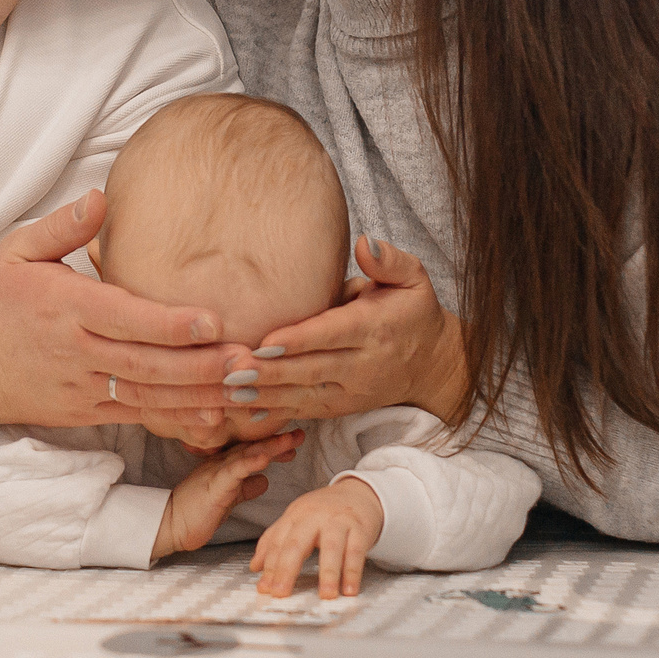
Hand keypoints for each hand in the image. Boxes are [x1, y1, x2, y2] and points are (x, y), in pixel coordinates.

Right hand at [0, 190, 241, 429]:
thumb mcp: (15, 252)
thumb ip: (60, 227)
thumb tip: (99, 197)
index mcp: (65, 308)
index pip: (124, 317)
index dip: (169, 323)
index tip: (212, 320)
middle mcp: (77, 352)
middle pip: (146, 363)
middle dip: (200, 366)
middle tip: (248, 360)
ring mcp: (83, 386)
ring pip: (148, 397)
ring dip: (199, 396)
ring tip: (244, 390)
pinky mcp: (87, 410)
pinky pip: (137, 418)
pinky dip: (176, 420)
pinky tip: (213, 419)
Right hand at [154, 432, 302, 561]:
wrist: (170, 524)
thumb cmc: (197, 512)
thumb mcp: (228, 498)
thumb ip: (245, 487)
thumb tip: (263, 480)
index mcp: (225, 465)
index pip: (252, 450)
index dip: (273, 444)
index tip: (294, 440)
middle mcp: (221, 463)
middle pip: (253, 447)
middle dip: (277, 440)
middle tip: (300, 433)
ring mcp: (217, 472)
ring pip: (246, 454)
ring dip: (270, 446)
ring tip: (290, 440)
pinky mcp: (214, 486)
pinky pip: (234, 472)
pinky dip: (250, 463)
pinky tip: (265, 457)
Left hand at [232, 237, 469, 423]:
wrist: (431, 364)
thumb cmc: (412, 311)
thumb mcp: (414, 278)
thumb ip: (389, 260)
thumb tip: (364, 244)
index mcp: (375, 328)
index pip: (333, 334)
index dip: (300, 340)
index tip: (266, 342)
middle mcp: (363, 365)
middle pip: (312, 370)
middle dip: (271, 372)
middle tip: (232, 370)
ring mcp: (351, 391)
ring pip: (304, 396)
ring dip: (265, 396)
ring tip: (228, 392)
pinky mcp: (340, 407)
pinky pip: (304, 412)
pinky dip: (273, 413)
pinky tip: (241, 410)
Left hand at [252, 479, 385, 597]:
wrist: (358, 492)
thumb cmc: (324, 511)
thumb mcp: (296, 519)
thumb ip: (274, 540)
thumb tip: (255, 567)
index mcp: (295, 515)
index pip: (277, 542)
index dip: (269, 566)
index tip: (264, 588)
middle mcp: (315, 516)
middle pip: (298, 544)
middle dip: (287, 570)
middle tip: (281, 592)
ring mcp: (338, 521)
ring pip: (332, 548)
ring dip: (329, 574)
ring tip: (326, 595)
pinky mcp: (360, 528)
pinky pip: (356, 552)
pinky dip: (353, 572)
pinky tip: (349, 589)